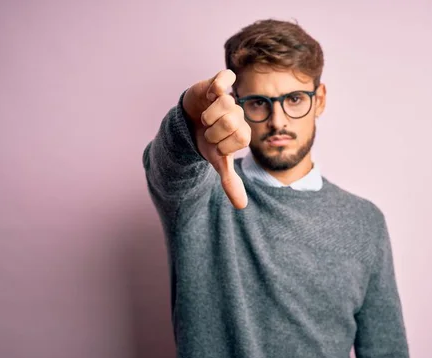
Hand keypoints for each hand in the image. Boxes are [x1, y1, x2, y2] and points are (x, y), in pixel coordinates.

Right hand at [183, 70, 250, 208]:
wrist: (189, 124)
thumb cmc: (207, 143)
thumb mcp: (217, 162)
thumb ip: (230, 182)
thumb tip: (242, 206)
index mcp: (242, 132)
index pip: (241, 138)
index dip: (223, 144)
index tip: (216, 145)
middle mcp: (238, 114)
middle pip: (232, 121)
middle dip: (214, 130)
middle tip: (209, 131)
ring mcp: (228, 98)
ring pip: (224, 103)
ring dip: (208, 114)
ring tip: (205, 118)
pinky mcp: (217, 83)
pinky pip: (224, 78)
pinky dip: (218, 85)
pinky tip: (211, 94)